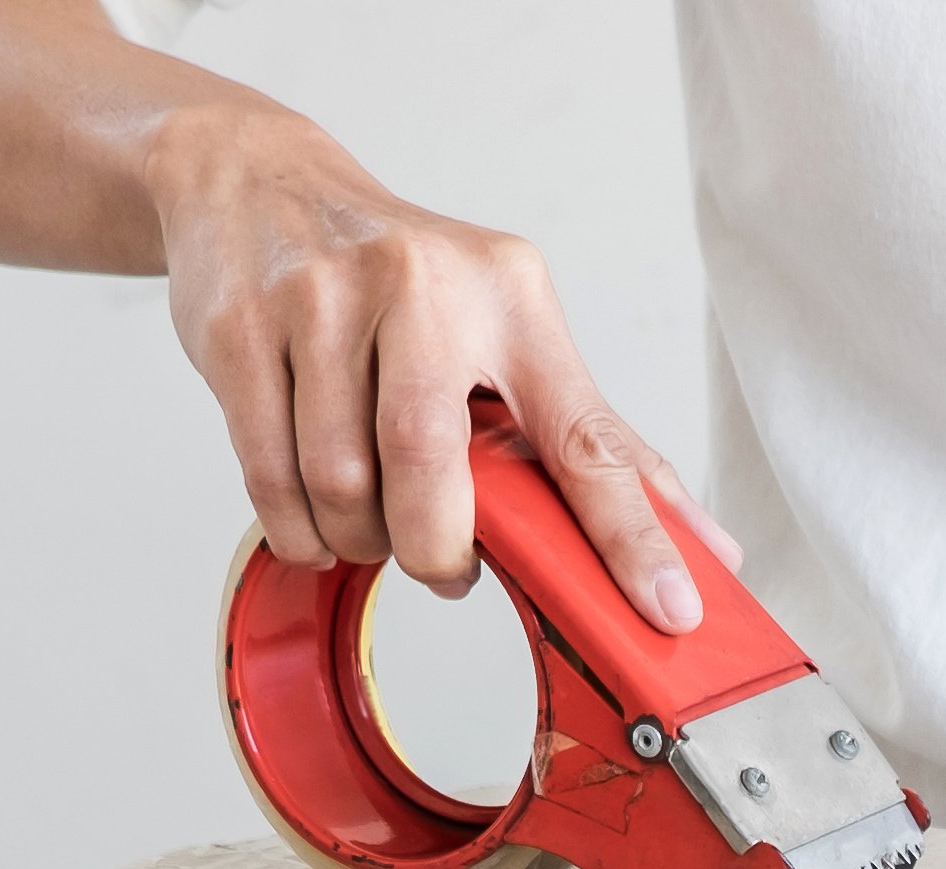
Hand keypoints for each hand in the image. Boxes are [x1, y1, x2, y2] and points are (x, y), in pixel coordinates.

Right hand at [141, 98, 735, 624]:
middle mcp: (421, 286)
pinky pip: (272, 481)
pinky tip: (317, 516)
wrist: (258, 180)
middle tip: (443, 564)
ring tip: (372, 521)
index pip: (584, 436)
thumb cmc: (396, 279)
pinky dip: (300, 529)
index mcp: (510, 295)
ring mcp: (322, 301)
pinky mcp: (244, 329)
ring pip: (342, 487)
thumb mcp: (504, 326)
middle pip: (429, 471)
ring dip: (360, 539)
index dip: (629, 535)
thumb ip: (587, 435)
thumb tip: (701, 544)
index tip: (670, 611)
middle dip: (434, 550)